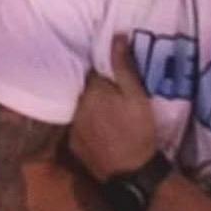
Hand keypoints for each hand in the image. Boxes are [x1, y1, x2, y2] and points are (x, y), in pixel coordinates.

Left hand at [67, 34, 159, 180]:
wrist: (133, 174)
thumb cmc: (138, 131)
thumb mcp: (137, 97)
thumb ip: (124, 66)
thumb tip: (117, 35)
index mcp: (92, 90)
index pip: (94, 72)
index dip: (104, 74)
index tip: (114, 80)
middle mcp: (77, 105)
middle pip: (85, 90)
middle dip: (95, 91)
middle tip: (112, 99)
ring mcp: (73, 126)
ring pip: (80, 109)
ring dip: (90, 109)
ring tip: (106, 116)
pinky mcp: (73, 144)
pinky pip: (78, 127)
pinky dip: (86, 127)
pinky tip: (100, 132)